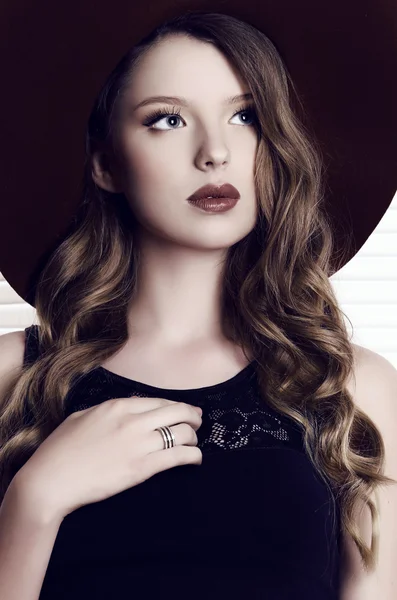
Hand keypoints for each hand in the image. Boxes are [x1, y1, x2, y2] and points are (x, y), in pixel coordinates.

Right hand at [14, 397, 202, 520]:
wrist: (50, 481)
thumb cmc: (59, 450)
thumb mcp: (81, 417)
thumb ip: (107, 411)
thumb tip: (124, 411)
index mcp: (117, 406)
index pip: (159, 401)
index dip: (177, 406)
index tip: (185, 410)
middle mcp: (132, 421)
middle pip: (177, 412)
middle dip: (192, 416)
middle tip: (198, 423)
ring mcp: (138, 444)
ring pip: (181, 433)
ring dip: (193, 437)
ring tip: (194, 442)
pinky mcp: (141, 468)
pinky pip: (178, 457)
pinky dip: (193, 456)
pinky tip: (196, 458)